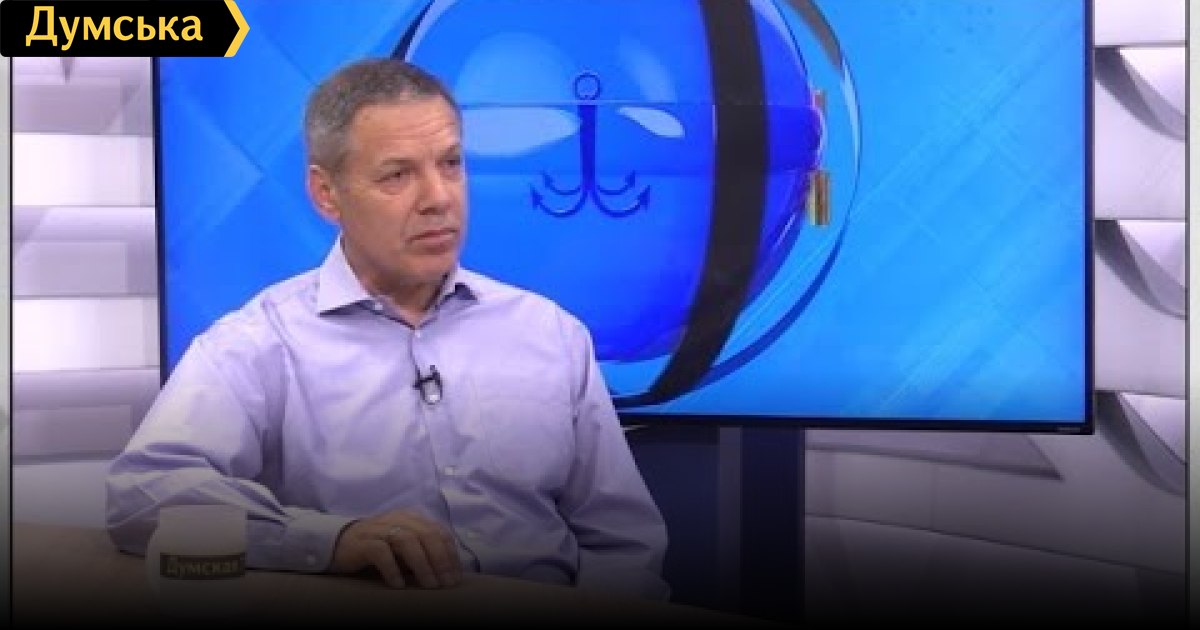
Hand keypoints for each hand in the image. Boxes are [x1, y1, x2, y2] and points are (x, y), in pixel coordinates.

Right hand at [328, 510, 463, 588]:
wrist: (338, 544)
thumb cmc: (379, 549)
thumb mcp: (405, 549)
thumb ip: (424, 553)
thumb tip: (449, 573)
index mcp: (412, 518)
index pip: (439, 532)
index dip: (450, 554)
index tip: (456, 577)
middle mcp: (397, 519)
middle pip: (426, 534)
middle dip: (440, 560)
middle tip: (446, 583)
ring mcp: (378, 529)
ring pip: (406, 541)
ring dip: (421, 564)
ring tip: (429, 584)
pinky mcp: (361, 542)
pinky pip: (380, 552)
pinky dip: (392, 568)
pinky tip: (399, 585)